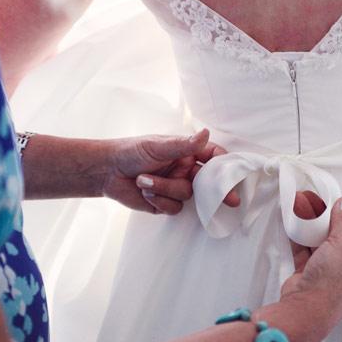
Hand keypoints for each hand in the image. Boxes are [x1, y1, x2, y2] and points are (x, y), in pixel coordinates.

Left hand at [103, 129, 239, 214]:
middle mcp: (186, 170)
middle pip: (210, 182)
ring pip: (187, 195)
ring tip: (144, 181)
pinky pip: (174, 208)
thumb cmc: (131, 152)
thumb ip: (183, 144)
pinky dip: (160, 200)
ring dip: (165, 189)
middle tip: (232, 200)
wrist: (106, 171)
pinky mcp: (166, 203)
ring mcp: (177, 187)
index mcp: (187, 153)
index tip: (235, 174)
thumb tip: (205, 133)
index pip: (213, 157)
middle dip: (219, 191)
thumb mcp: (157, 146)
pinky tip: (145, 192)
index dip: (225, 165)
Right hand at [282, 194, 341, 324]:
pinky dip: (300, 237)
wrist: (306, 307)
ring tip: (305, 211)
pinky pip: (306, 250)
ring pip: (322, 241)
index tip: (338, 202)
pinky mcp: (311, 272)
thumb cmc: (333, 280)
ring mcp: (331, 269)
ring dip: (313, 227)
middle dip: (328, 219)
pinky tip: (294, 225)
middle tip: (319, 205)